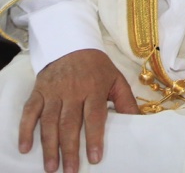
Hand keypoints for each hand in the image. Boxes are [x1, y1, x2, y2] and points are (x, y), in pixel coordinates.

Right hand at [18, 48, 137, 172]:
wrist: (71, 45)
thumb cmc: (97, 67)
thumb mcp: (116, 79)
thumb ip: (126, 101)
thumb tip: (138, 121)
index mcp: (94, 89)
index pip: (94, 117)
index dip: (94, 138)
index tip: (95, 158)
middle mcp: (73, 92)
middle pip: (70, 124)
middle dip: (70, 149)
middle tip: (71, 171)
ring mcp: (53, 92)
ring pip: (50, 122)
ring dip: (49, 146)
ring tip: (51, 167)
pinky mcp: (38, 92)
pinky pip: (29, 112)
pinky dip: (25, 130)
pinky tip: (25, 148)